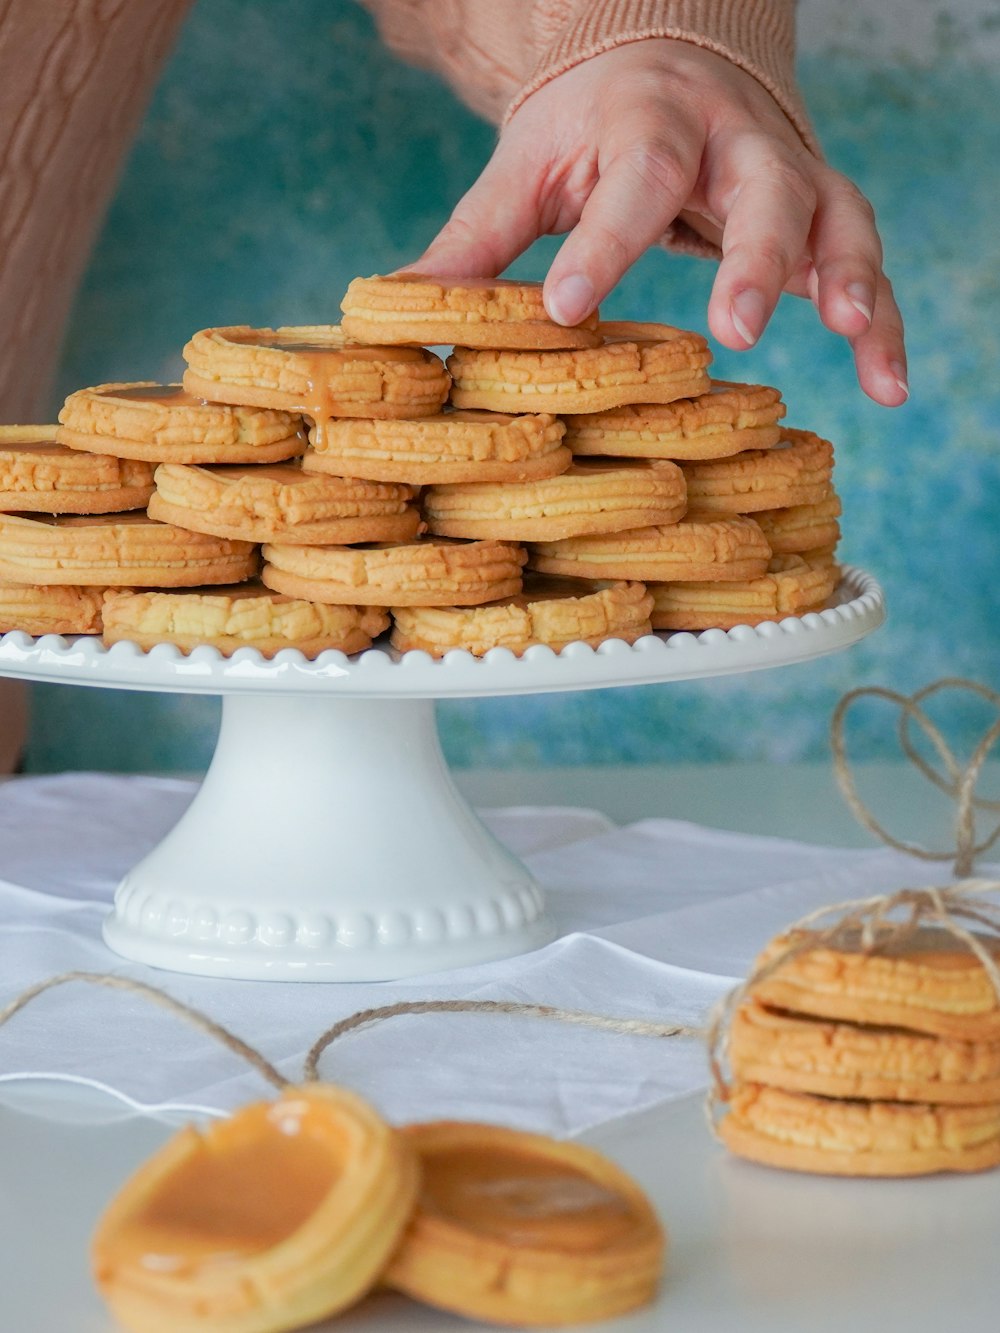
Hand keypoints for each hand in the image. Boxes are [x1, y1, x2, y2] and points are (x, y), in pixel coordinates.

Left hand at [411, 40, 906, 407]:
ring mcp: (787, 173)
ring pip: (834, 214)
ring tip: (850, 332)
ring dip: (848, 275)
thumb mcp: (529, 168)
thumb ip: (477, 237)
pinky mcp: (819, 211)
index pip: (635, 177)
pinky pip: (864, 262)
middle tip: (734, 329)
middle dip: (754, 255)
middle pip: (761, 184)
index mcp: (647, 124)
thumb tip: (397, 304)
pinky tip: (890, 385)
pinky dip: (882, 320)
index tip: (570, 308)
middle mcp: (731, 141)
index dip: (608, 242)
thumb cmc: (589, 131)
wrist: (666, 61)